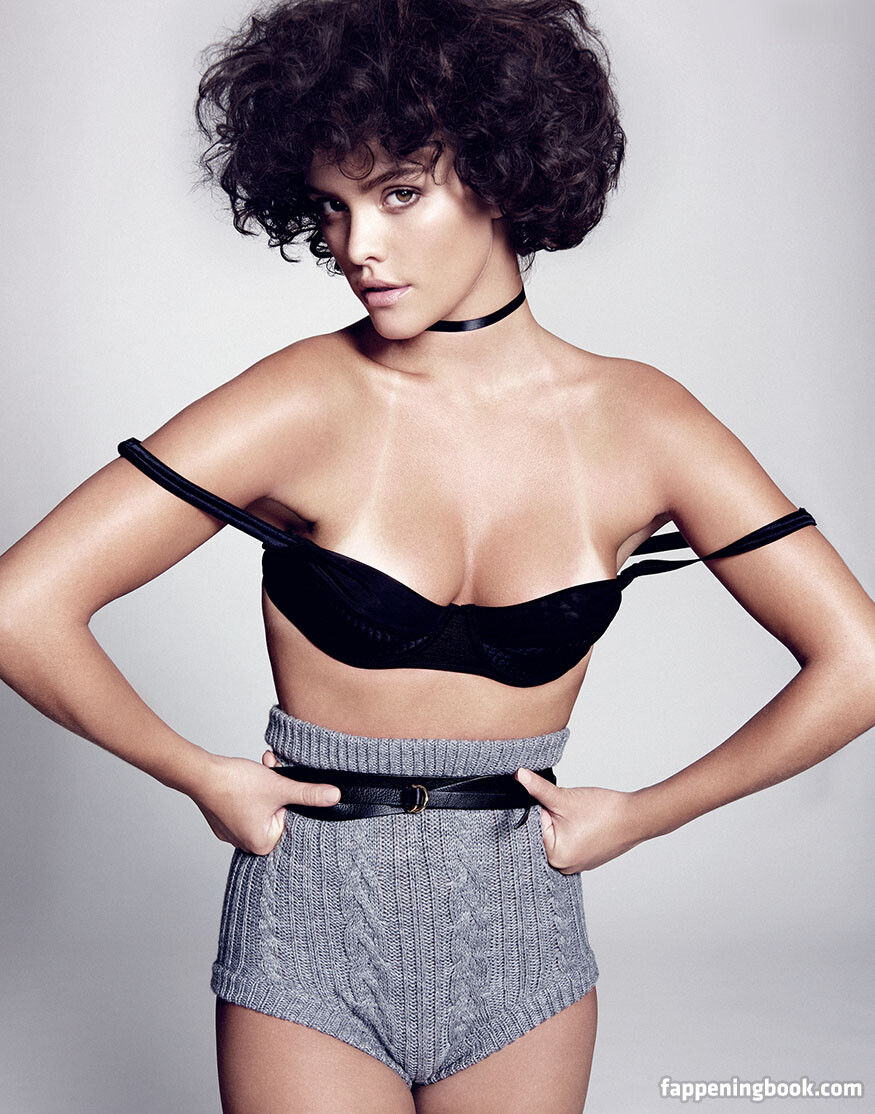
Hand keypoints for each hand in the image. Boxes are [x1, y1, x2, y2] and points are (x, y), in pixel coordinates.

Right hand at [190, 749, 339, 855]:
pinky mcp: (224, 821)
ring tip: (260, 772)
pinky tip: (247, 779)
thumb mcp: (280, 787)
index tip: (285, 785)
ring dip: (267, 787)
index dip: (291, 800)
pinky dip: (252, 792)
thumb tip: (335, 796)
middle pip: (277, 814)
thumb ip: (309, 794)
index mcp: (262, 845)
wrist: (201, 774)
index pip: (291, 823)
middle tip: (272, 773)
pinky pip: (247, 808)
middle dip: (279, 791)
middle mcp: (246, 845)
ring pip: (263, 808)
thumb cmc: (236, 784)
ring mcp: (233, 834)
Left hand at [515, 769, 646, 872]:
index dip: (542, 810)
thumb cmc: (604, 812)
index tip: (554, 802)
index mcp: (555, 857)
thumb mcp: (564, 798)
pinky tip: (585, 821)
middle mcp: (564, 866)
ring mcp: (577, 863)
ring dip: (562, 821)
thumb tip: (519, 776)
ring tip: (579, 816)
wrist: (635, 817)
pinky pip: (571, 840)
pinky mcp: (587, 857)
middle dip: (551, 816)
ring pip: (558, 835)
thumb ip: (538, 789)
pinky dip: (573, 829)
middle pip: (544, 833)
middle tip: (568, 808)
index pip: (533, 828)